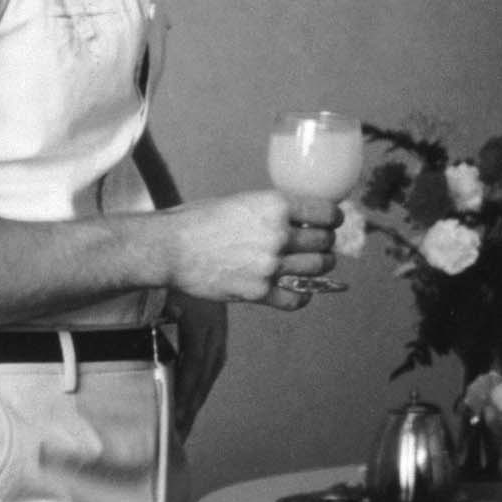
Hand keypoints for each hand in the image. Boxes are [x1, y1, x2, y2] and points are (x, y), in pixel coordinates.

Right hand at [166, 187, 345, 308]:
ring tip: (310, 266)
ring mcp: (269, 265)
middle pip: (325, 244)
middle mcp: (277, 235)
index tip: (331, 224)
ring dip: (318, 269)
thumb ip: (271, 211)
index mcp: (275, 206)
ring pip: (317, 270)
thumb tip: (298, 220)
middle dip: (325, 245)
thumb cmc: (198, 221)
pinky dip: (302, 296)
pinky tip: (297, 290)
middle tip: (318, 247)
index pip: (326, 214)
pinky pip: (297, 299)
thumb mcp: (241, 202)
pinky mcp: (258, 292)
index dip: (333, 220)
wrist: (169, 248)